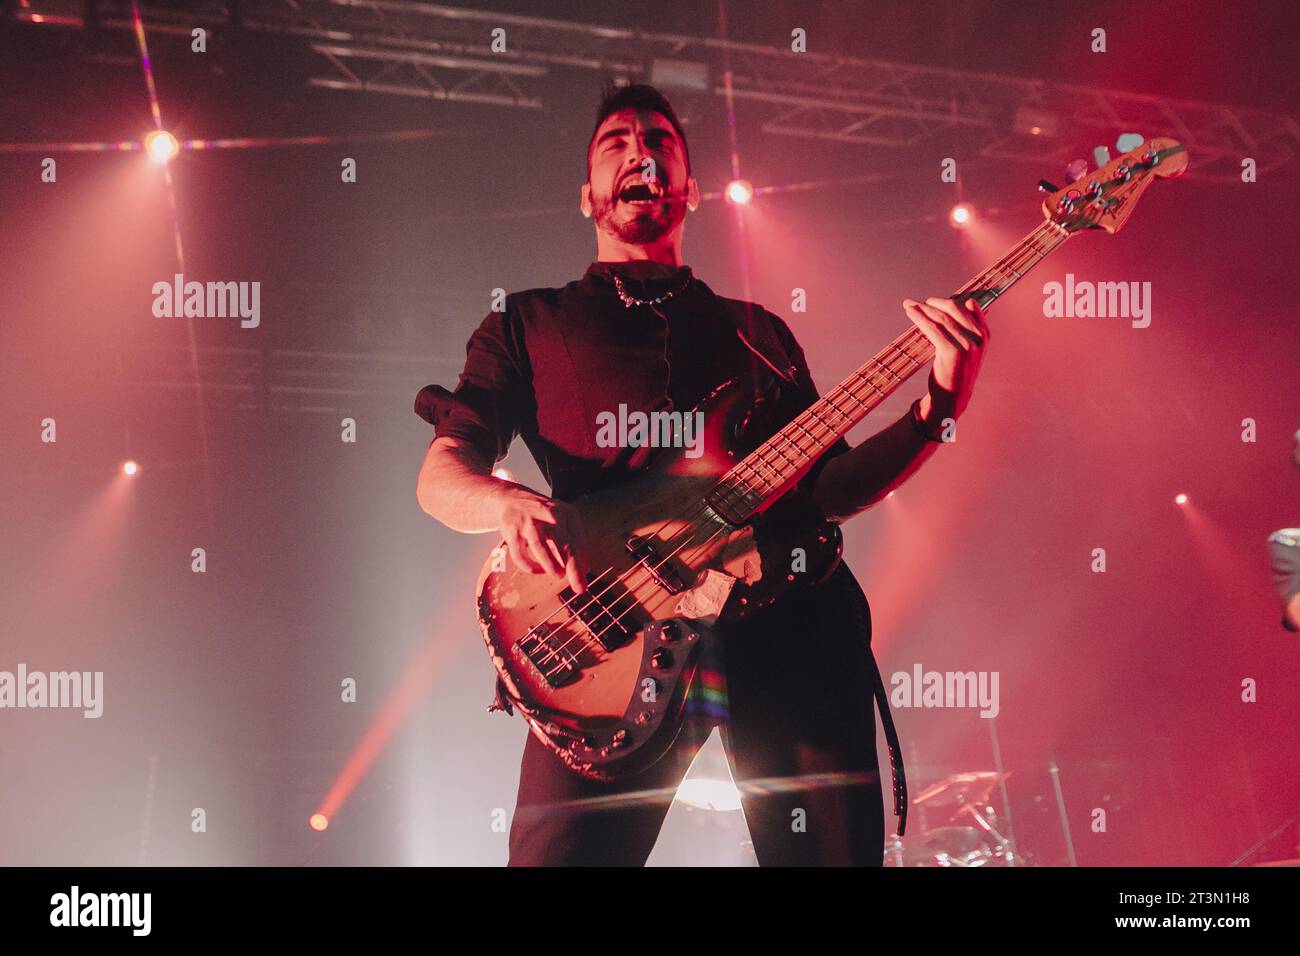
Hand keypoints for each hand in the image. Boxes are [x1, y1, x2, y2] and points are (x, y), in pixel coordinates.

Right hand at [493, 485, 589, 593]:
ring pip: (542, 551)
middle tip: (580, 587)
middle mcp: (549, 517)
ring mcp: (529, 524)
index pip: (580, 542)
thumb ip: (573, 540)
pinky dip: (530, 567)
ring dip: (552, 568)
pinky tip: (537, 569)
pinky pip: (521, 556)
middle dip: (574, 571)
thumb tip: (583, 568)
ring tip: (558, 575)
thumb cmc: (541, 514)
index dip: (583, 563)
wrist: (511, 499)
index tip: (584, 578)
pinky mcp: (512, 532)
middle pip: (566, 546)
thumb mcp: (562, 519)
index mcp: (566, 513)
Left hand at [902, 295, 989, 423]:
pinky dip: (919, 317)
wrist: (952, 398)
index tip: (936, 301)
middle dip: (936, 303)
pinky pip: (932, 328)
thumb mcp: (971, 350)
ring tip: (910, 305)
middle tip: (921, 302)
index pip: (971, 306)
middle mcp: (978, 338)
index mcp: (985, 335)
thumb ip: (970, 329)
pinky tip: (910, 313)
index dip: (951, 300)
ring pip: (941, 318)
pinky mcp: (950, 351)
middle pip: (955, 309)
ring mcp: (966, 344)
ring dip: (923, 308)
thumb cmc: (957, 372)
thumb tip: (968, 304)